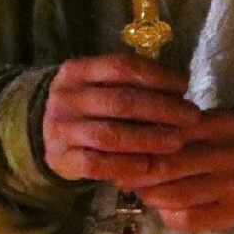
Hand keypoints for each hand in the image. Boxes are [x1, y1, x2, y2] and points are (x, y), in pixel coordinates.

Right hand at [43, 55, 200, 187]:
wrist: (41, 134)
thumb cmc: (85, 107)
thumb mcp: (97, 86)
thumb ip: (129, 84)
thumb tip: (179, 89)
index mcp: (76, 71)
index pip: (121, 67)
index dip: (156, 76)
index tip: (184, 87)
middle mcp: (65, 98)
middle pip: (120, 101)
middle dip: (161, 109)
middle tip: (192, 118)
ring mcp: (60, 130)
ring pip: (109, 135)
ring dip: (148, 139)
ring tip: (177, 142)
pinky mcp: (60, 159)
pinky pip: (96, 164)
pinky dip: (125, 165)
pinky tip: (149, 166)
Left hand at [130, 108, 233, 231]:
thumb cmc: (222, 143)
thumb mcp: (204, 127)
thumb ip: (173, 133)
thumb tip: (124, 151)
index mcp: (225, 124)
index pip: (173, 134)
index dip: (141, 145)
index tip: (120, 153)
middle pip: (171, 166)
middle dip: (139, 174)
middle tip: (122, 178)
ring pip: (178, 195)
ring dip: (151, 196)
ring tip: (142, 192)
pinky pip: (190, 219)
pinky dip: (168, 216)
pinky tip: (163, 208)